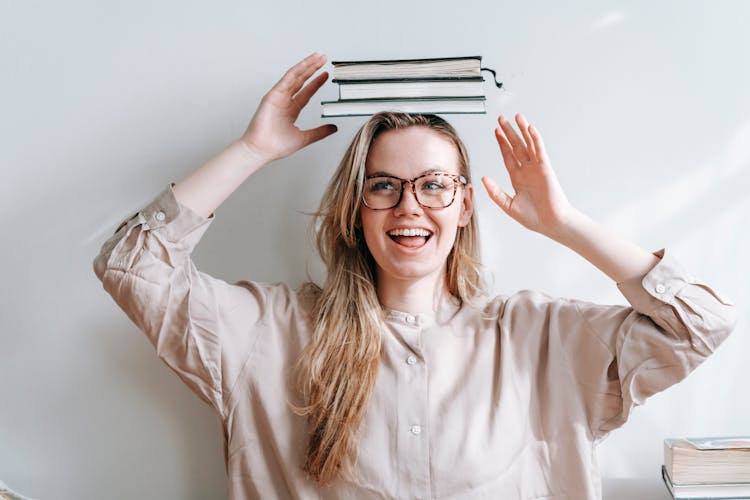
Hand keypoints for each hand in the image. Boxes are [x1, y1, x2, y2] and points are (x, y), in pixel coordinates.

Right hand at [240, 52, 336, 163]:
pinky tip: (305, 64)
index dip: (316, 82)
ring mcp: (278, 97)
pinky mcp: (272, 95)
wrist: (262, 150)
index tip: (325, 75)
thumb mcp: (305, 138)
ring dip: (306, 65)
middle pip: (301, 80)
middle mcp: (284, 101)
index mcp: (291, 110)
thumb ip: (320, 132)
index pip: (306, 92)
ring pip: (295, 76)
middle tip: (323, 59)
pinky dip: (296, 70)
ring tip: (317, 57)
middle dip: (313, 69)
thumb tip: (333, 128)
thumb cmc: (276, 146)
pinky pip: (286, 79)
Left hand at [482, 114, 573, 238]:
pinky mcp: (546, 169)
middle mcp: (526, 170)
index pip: (508, 156)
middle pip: (516, 146)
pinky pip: (540, 151)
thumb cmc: (533, 218)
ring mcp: (536, 168)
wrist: (551, 224)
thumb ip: (495, 192)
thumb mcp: (508, 205)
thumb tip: (484, 178)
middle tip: (501, 118)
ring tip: (517, 116)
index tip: (496, 131)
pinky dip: (535, 140)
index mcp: (517, 178)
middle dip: (508, 132)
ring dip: (523, 130)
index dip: (502, 143)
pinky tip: (530, 129)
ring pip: (528, 145)